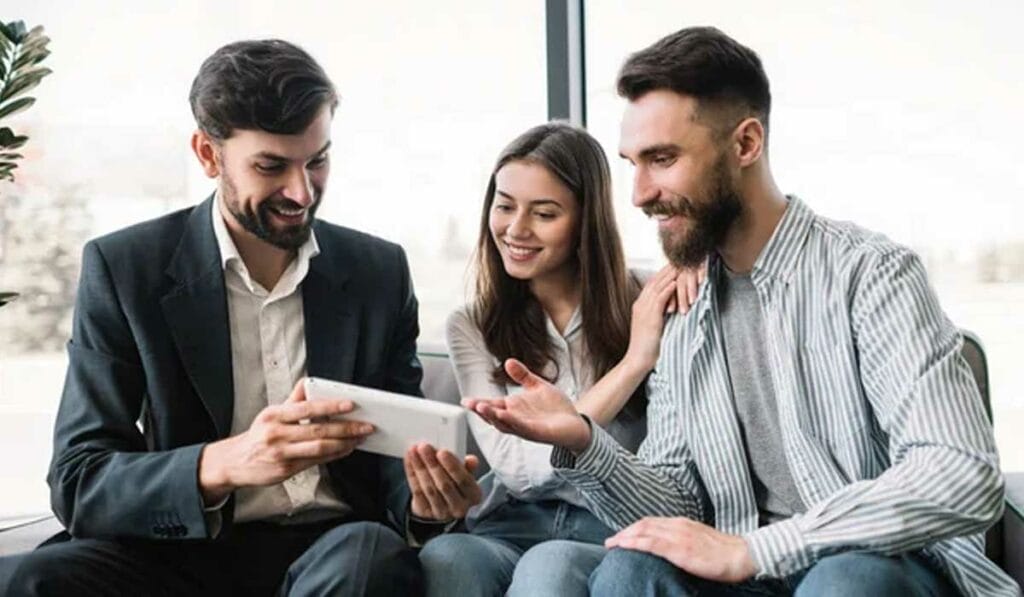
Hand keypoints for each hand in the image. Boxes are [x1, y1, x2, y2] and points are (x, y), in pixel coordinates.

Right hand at [198, 378, 373, 503]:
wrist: (233, 462)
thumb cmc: (258, 436)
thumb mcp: (270, 414)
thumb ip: (292, 400)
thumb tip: (308, 382)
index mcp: (274, 415)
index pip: (307, 408)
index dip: (330, 406)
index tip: (350, 404)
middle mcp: (277, 433)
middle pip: (318, 430)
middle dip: (346, 428)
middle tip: (365, 426)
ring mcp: (281, 453)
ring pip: (319, 448)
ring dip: (344, 443)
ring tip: (359, 438)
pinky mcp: (285, 469)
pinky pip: (316, 462)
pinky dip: (334, 455)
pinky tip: (345, 449)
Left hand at [404, 443, 480, 519]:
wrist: (444, 508)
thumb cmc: (457, 487)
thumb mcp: (467, 476)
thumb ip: (468, 467)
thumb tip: (471, 460)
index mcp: (473, 496)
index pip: (463, 481)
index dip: (452, 466)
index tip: (442, 452)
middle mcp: (459, 507)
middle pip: (444, 485)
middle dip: (432, 464)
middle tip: (425, 447)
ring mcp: (441, 512)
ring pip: (428, 488)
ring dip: (420, 467)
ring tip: (415, 451)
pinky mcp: (425, 512)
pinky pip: (417, 491)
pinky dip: (412, 474)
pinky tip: (410, 460)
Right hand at [461, 359, 591, 452]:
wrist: (576, 424)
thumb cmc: (555, 407)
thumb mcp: (537, 386)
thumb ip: (522, 375)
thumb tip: (508, 361)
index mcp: (514, 408)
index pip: (492, 406)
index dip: (478, 404)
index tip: (464, 400)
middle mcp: (516, 419)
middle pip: (494, 416)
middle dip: (481, 411)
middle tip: (469, 404)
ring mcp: (525, 427)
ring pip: (505, 424)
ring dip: (493, 416)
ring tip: (482, 408)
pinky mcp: (537, 433)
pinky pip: (522, 427)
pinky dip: (512, 421)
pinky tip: (505, 415)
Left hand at [605, 517, 756, 582]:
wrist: (742, 555)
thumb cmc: (724, 553)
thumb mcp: (700, 541)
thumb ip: (684, 541)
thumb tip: (672, 549)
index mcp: (682, 523)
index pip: (651, 522)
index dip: (634, 528)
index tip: (622, 535)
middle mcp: (677, 525)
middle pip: (644, 524)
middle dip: (625, 532)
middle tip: (611, 541)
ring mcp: (678, 536)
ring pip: (644, 531)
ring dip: (625, 536)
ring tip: (612, 544)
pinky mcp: (680, 549)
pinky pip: (652, 543)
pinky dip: (635, 543)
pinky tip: (625, 546)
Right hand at [625, 265, 679, 371]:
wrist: (637, 360)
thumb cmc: (648, 348)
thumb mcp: (654, 327)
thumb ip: (660, 315)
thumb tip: (671, 309)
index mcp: (640, 305)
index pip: (653, 283)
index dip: (664, 273)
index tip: (675, 265)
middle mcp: (640, 304)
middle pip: (655, 280)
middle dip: (668, 269)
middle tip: (680, 258)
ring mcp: (644, 309)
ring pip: (658, 286)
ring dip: (670, 275)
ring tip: (681, 265)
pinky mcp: (650, 316)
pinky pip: (660, 298)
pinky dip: (668, 288)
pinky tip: (677, 281)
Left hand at [666, 260, 706, 315]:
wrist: (697, 249)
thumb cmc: (688, 269)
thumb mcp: (679, 280)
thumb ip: (674, 293)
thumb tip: (669, 310)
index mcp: (673, 273)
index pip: (670, 288)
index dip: (670, 299)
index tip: (670, 311)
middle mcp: (681, 268)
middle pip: (679, 284)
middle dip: (681, 298)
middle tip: (683, 311)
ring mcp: (690, 264)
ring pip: (689, 277)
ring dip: (690, 289)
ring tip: (692, 301)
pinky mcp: (700, 259)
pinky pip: (700, 265)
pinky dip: (700, 273)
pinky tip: (701, 280)